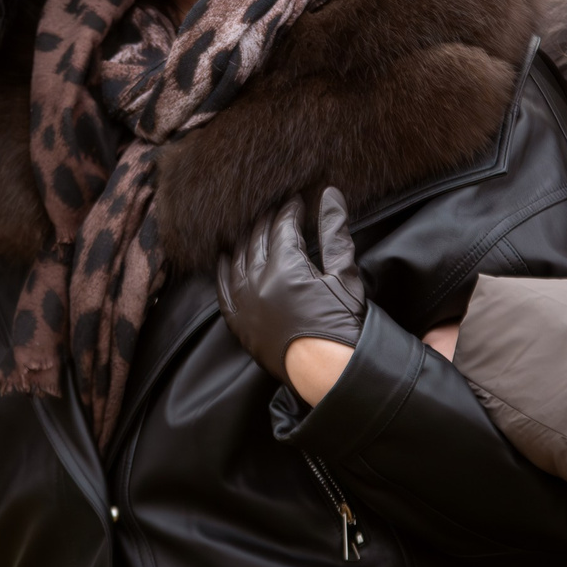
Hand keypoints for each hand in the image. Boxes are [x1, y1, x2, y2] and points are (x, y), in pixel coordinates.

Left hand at [217, 186, 367, 393]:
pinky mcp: (238, 322)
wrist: (329, 373)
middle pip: (256, 238)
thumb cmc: (342, 324)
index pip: (282, 226)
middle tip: (276, 209)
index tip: (296, 201)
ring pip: (237, 258)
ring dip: (245, 239)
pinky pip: (222, 289)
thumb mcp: (344, 275)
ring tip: (255, 227)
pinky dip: (223, 269)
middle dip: (267, 220)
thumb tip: (329, 194)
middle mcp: (257, 282)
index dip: (289, 209)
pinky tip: (225, 256)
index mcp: (286, 268)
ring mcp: (244, 303)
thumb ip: (334, 232)